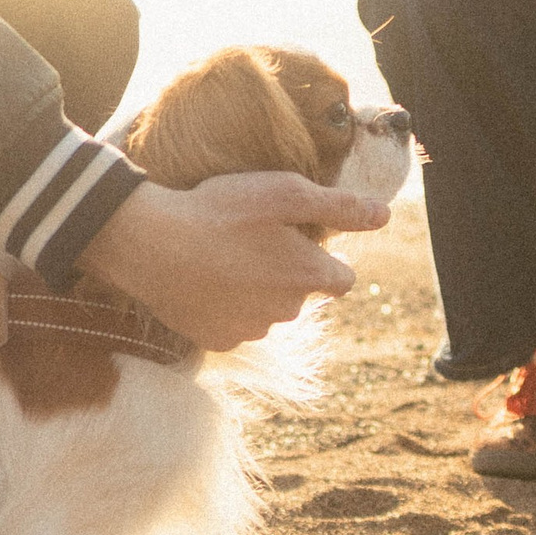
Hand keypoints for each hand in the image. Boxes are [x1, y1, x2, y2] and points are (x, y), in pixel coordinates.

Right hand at [77, 172, 392, 351]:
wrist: (151, 244)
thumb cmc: (221, 211)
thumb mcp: (285, 193)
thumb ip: (339, 206)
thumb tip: (384, 216)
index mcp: (308, 278)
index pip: (342, 278)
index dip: (326, 257)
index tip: (301, 238)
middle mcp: (287, 313)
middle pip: (302, 293)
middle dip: (288, 271)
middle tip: (255, 239)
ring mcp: (251, 331)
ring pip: (268, 310)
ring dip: (258, 289)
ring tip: (226, 257)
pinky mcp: (217, 341)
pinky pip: (235, 324)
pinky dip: (227, 306)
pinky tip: (207, 280)